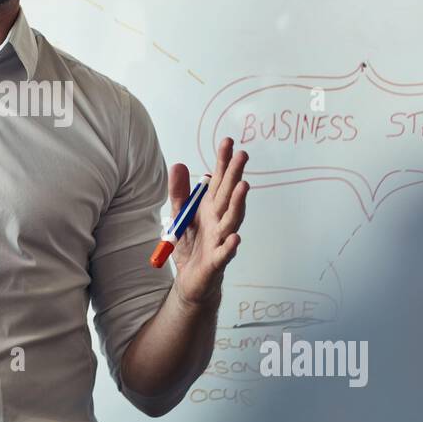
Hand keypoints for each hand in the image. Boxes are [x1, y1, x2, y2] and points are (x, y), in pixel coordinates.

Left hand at [168, 138, 248, 309]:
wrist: (191, 280)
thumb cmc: (191, 246)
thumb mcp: (180, 215)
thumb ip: (179, 193)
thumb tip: (178, 164)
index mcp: (210, 208)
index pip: (219, 181)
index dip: (223, 162)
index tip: (228, 142)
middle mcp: (219, 220)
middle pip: (228, 195)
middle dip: (235, 175)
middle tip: (242, 155)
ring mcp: (221, 240)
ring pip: (231, 220)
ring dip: (238, 204)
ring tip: (243, 186)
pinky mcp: (217, 261)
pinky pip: (225, 253)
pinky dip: (230, 246)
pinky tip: (235, 238)